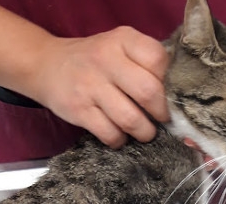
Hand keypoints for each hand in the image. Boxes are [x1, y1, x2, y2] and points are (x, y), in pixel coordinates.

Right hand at [35, 27, 169, 148]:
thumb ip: (145, 63)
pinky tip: (119, 135)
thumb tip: (177, 95)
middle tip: (161, 119)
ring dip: (144, 132)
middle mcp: (106, 59)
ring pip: (131, 119)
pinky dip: (120, 140)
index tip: (169, 96)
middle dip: (161, 113)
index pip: (159, 60)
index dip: (169, 84)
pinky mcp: (80, 110)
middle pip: (149, 93)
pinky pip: (110, 134)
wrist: (48, 66)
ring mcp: (91, 86)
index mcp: (123, 40)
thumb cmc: (95, 61)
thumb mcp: (119, 48)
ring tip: (144, 131)